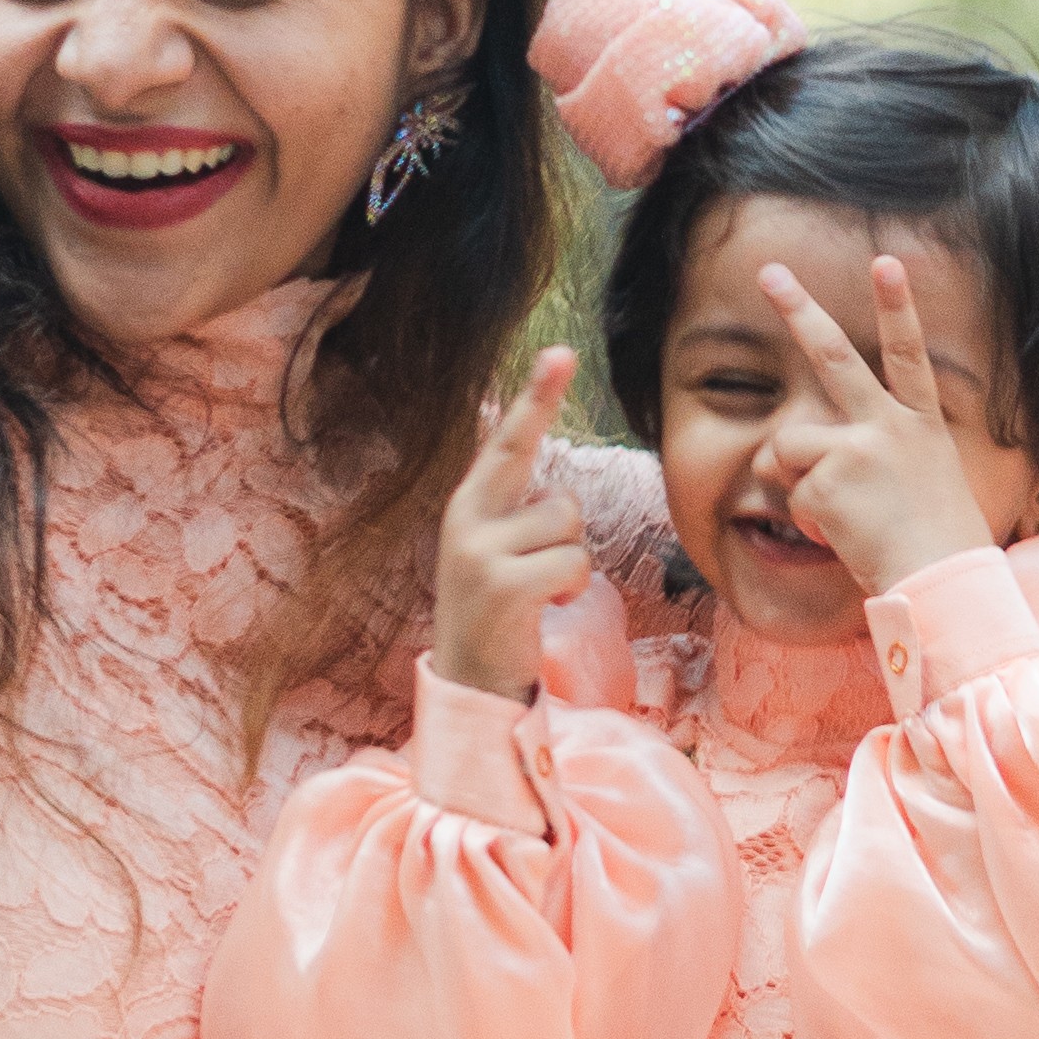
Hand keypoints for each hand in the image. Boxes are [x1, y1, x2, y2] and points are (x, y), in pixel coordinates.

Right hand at [433, 348, 593, 698]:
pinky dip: (572, 588)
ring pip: (567, 523)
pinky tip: (545, 608)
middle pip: (528, 461)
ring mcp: (479, 550)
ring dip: (571, 560)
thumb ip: (516, 516)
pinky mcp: (502, 585)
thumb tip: (553, 491)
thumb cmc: (498, 615)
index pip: (504, 442)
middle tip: (559, 361)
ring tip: (541, 590)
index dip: (533, 396)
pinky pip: (572, 563)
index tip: (558, 352)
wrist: (470, 686)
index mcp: (468, 507)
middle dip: (546, 428)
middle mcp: (465, 519)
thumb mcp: (497, 556)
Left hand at [755, 255, 996, 594]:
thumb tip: (813, 467)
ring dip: (797, 483)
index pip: (909, 355)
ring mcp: (859, 445)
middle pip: (834, 355)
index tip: (888, 261)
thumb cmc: (937, 549)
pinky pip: (791, 494)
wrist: (943, 581)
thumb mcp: (925, 486)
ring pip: (788, 445)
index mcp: (921, 426)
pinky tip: (845, 535)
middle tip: (770, 272)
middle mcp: (890, 425)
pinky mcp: (831, 475)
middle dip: (798, 308)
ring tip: (843, 515)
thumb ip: (880, 461)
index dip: (899, 306)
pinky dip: (809, 521)